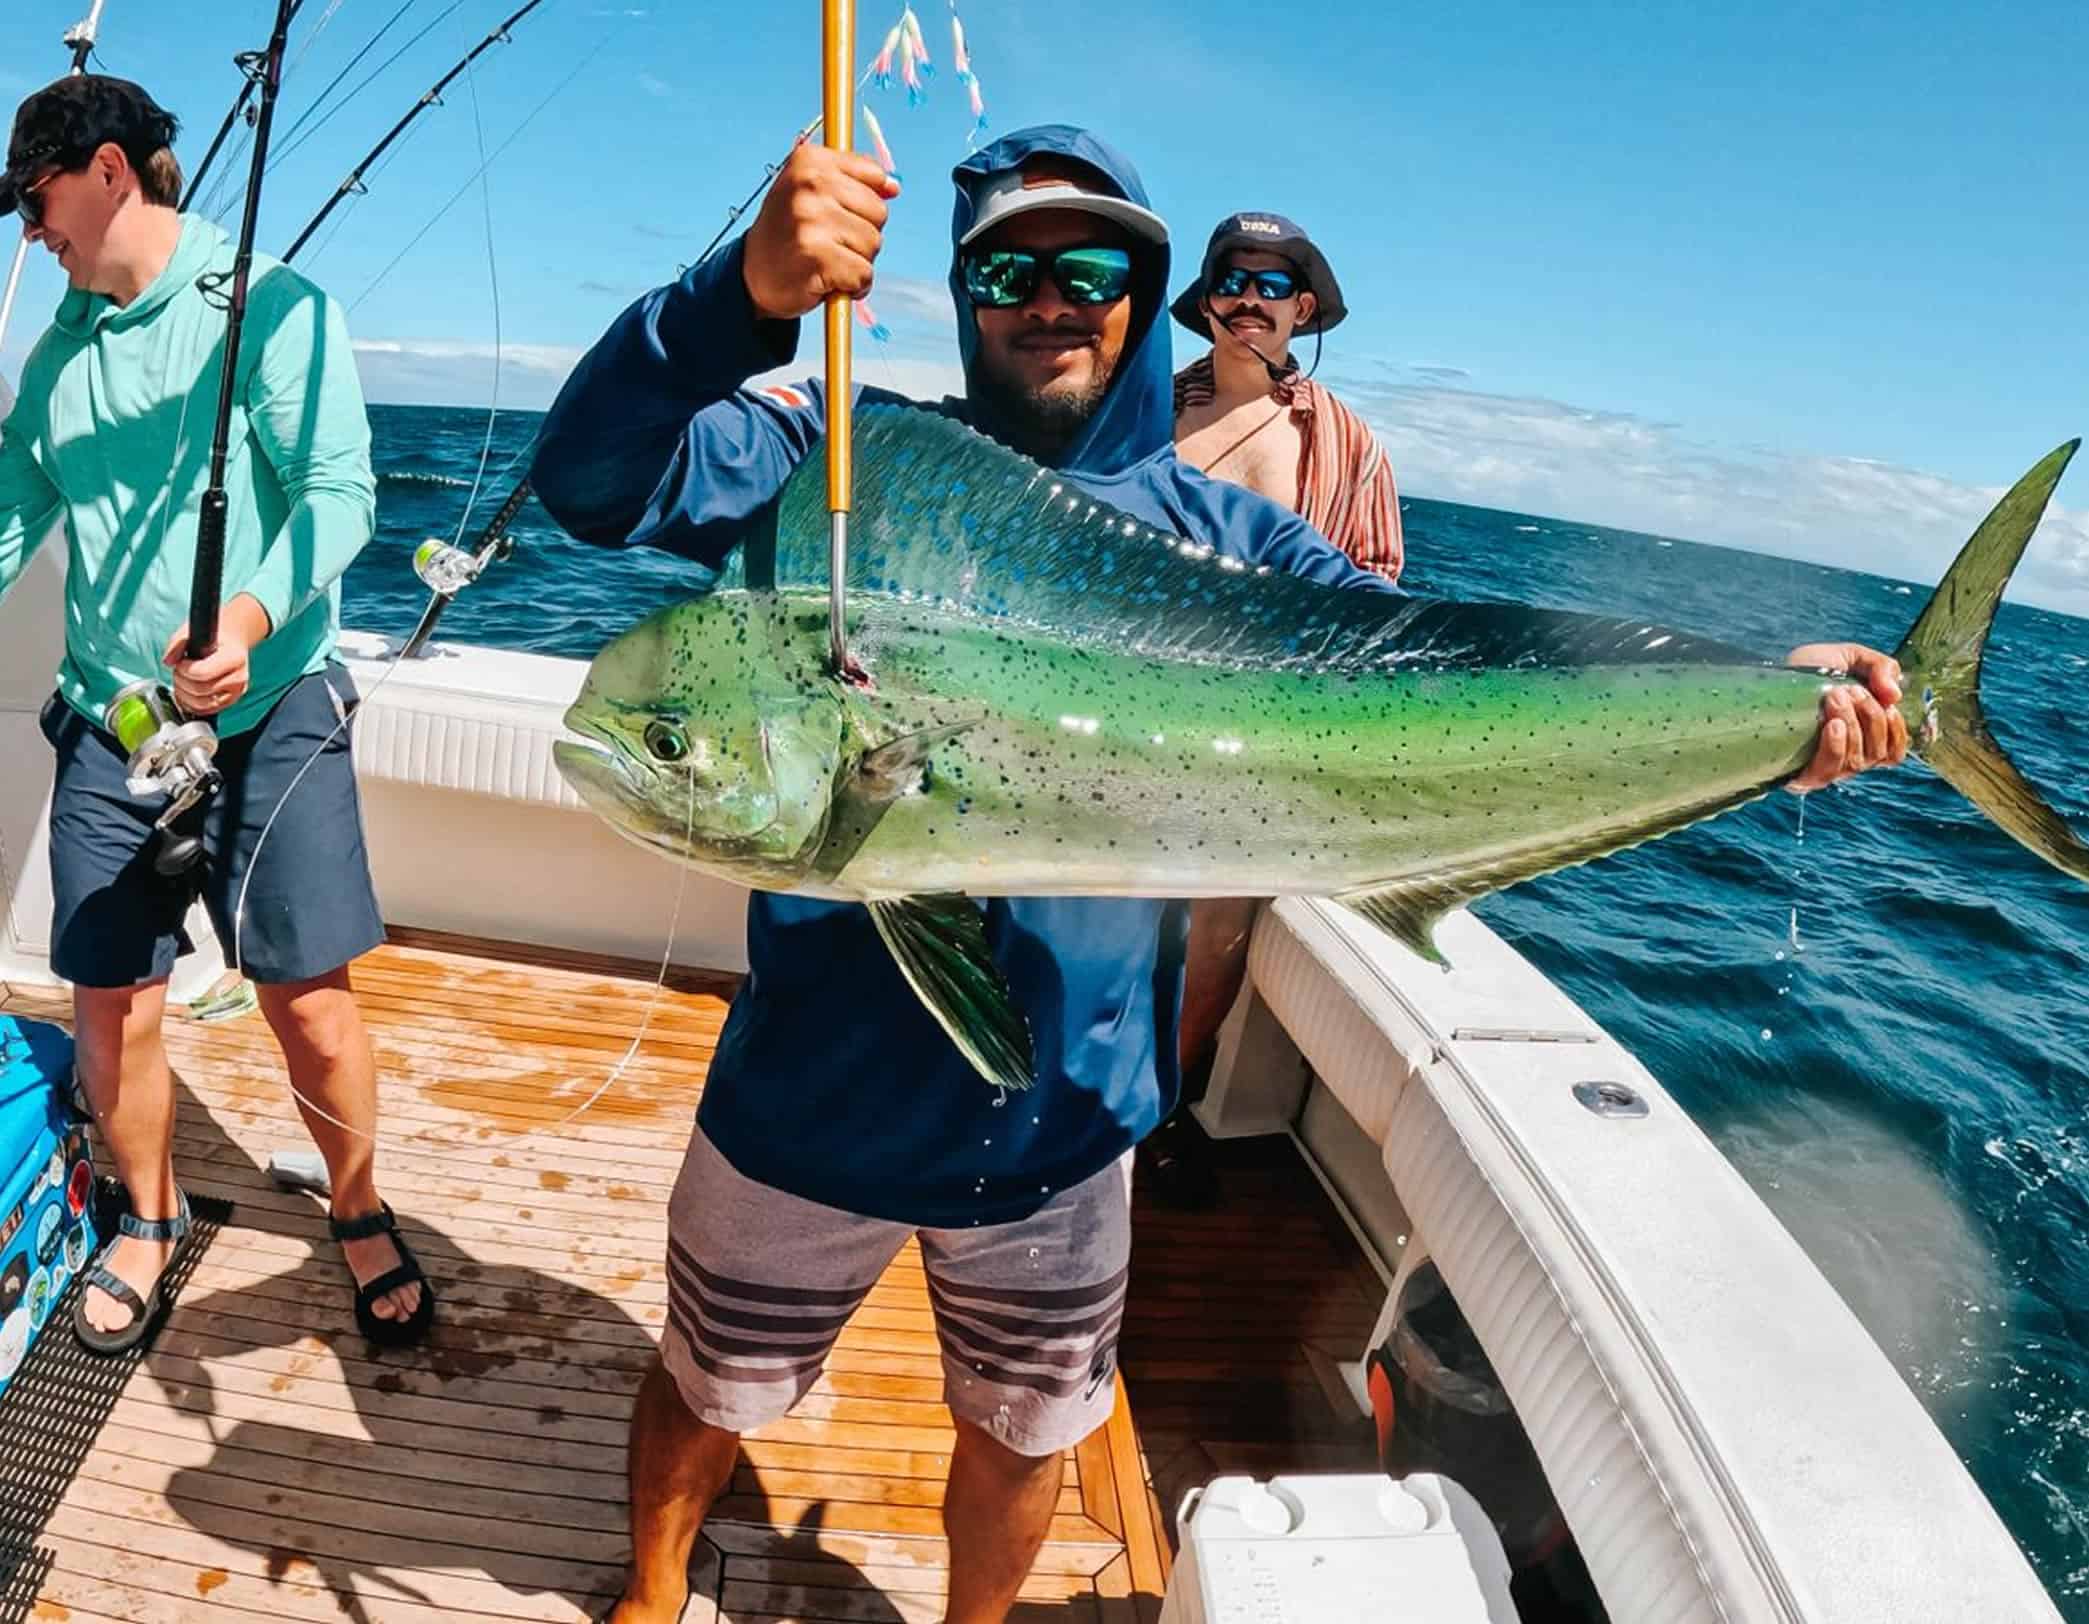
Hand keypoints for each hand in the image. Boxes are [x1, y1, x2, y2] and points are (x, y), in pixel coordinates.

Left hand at [163, 595, 271, 716]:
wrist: (231, 644)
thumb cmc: (213, 638)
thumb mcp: (192, 632)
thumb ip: (176, 644)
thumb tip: (168, 661)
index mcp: (235, 658)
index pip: (202, 673)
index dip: (184, 670)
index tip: (181, 663)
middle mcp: (239, 678)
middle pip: (200, 691)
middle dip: (182, 682)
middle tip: (180, 672)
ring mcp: (236, 692)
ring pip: (203, 704)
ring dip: (185, 696)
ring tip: (183, 683)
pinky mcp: (231, 701)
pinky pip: (207, 711)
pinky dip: (192, 705)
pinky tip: (187, 694)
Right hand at [741, 141, 899, 320]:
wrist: (753, 275)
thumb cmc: (790, 232)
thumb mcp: (813, 191)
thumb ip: (854, 181)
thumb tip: (894, 186)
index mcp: (809, 160)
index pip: (874, 175)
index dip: (863, 203)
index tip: (836, 212)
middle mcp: (809, 185)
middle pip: (879, 212)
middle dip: (862, 233)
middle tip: (828, 241)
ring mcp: (812, 220)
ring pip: (873, 244)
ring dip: (857, 261)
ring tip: (826, 260)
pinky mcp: (818, 257)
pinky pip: (864, 274)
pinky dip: (853, 286)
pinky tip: (828, 281)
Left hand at [1784, 642, 1908, 791]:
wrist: (1765, 676)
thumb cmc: (1810, 669)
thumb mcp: (1851, 658)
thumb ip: (1881, 668)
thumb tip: (1894, 696)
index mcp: (1863, 737)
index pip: (1893, 752)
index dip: (1896, 729)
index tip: (1886, 702)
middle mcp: (1846, 757)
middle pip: (1878, 754)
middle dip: (1871, 717)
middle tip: (1851, 691)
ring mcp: (1824, 768)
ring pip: (1858, 761)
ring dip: (1853, 725)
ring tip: (1835, 696)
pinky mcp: (1801, 775)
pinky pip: (1829, 770)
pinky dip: (1837, 746)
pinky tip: (1833, 725)